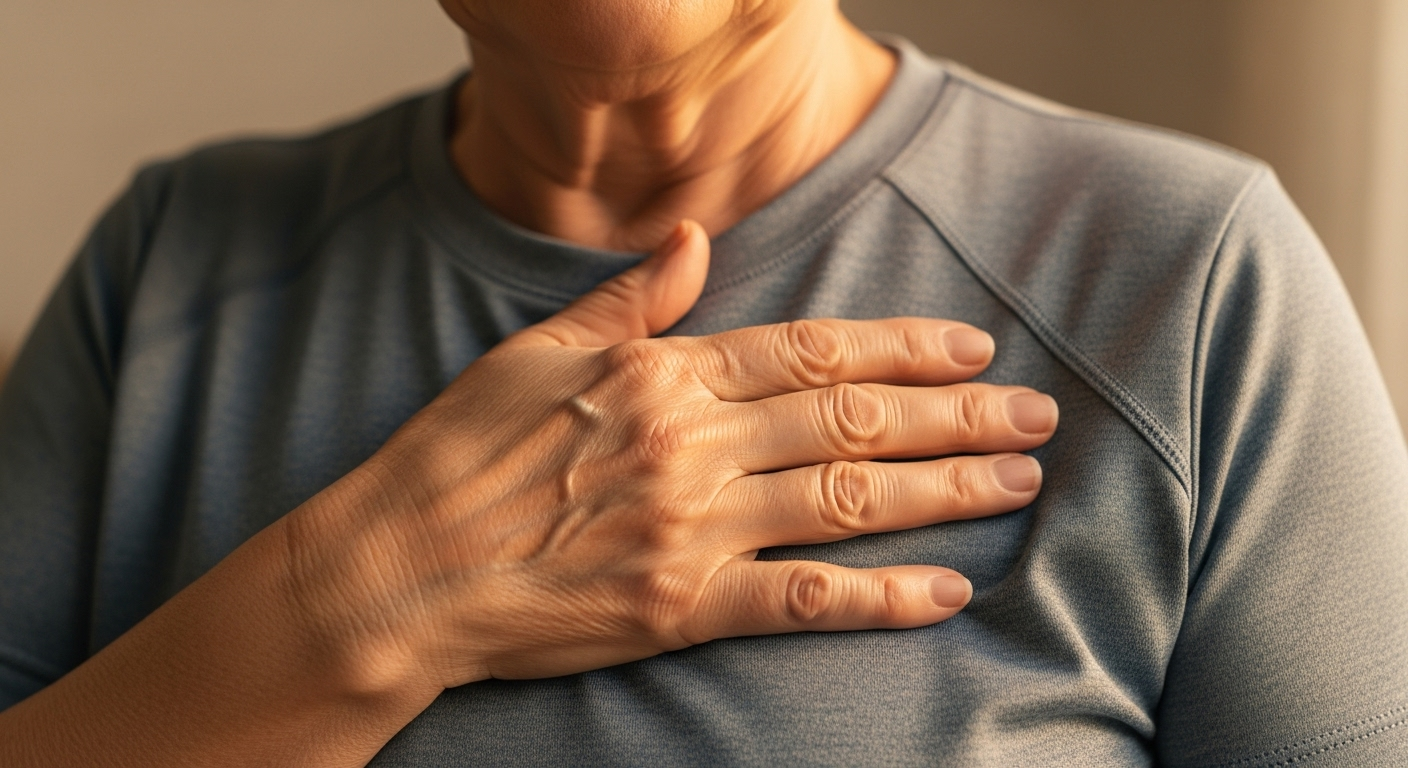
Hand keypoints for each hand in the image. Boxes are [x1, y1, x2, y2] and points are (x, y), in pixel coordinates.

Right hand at [287, 220, 1057, 697]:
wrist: (399, 570)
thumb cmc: (459, 454)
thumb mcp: (534, 351)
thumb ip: (631, 300)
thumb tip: (692, 234)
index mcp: (662, 375)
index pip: (811, 350)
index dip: (902, 346)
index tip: (970, 346)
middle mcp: (692, 445)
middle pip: (853, 420)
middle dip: (955, 414)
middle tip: (1034, 414)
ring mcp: (692, 528)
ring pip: (848, 501)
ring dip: (944, 489)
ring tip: (1017, 479)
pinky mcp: (681, 607)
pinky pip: (804, 600)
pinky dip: (881, 596)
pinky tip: (946, 590)